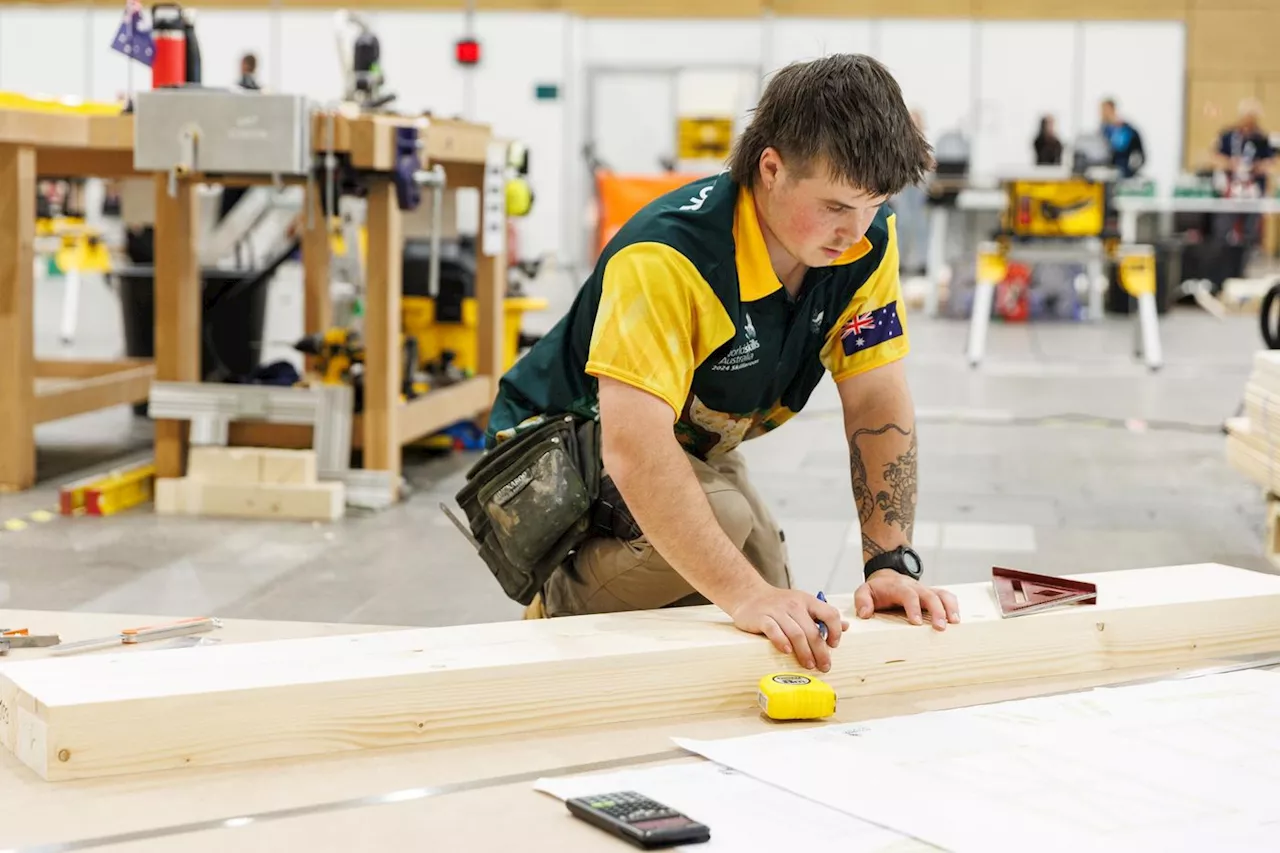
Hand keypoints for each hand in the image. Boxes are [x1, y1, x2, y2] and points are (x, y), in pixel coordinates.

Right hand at [729, 587, 848, 672]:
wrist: (749, 595)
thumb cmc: (779, 603)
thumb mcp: (803, 604)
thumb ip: (823, 615)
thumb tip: (845, 627)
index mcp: (808, 601)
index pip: (829, 613)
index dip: (835, 631)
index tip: (834, 645)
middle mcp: (794, 604)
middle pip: (812, 630)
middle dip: (820, 651)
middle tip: (824, 666)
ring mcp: (777, 611)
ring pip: (795, 633)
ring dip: (804, 651)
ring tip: (809, 665)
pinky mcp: (762, 618)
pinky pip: (773, 630)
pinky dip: (781, 641)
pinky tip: (787, 651)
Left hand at [854, 569, 960, 630]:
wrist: (887, 576)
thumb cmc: (877, 590)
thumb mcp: (864, 591)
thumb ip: (862, 600)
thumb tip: (865, 613)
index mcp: (898, 587)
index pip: (908, 594)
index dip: (913, 607)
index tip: (916, 622)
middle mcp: (915, 587)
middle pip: (929, 595)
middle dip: (937, 611)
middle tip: (940, 628)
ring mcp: (925, 590)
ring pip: (942, 594)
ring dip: (949, 607)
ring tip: (955, 623)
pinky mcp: (932, 594)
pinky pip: (946, 596)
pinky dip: (953, 606)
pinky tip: (956, 619)